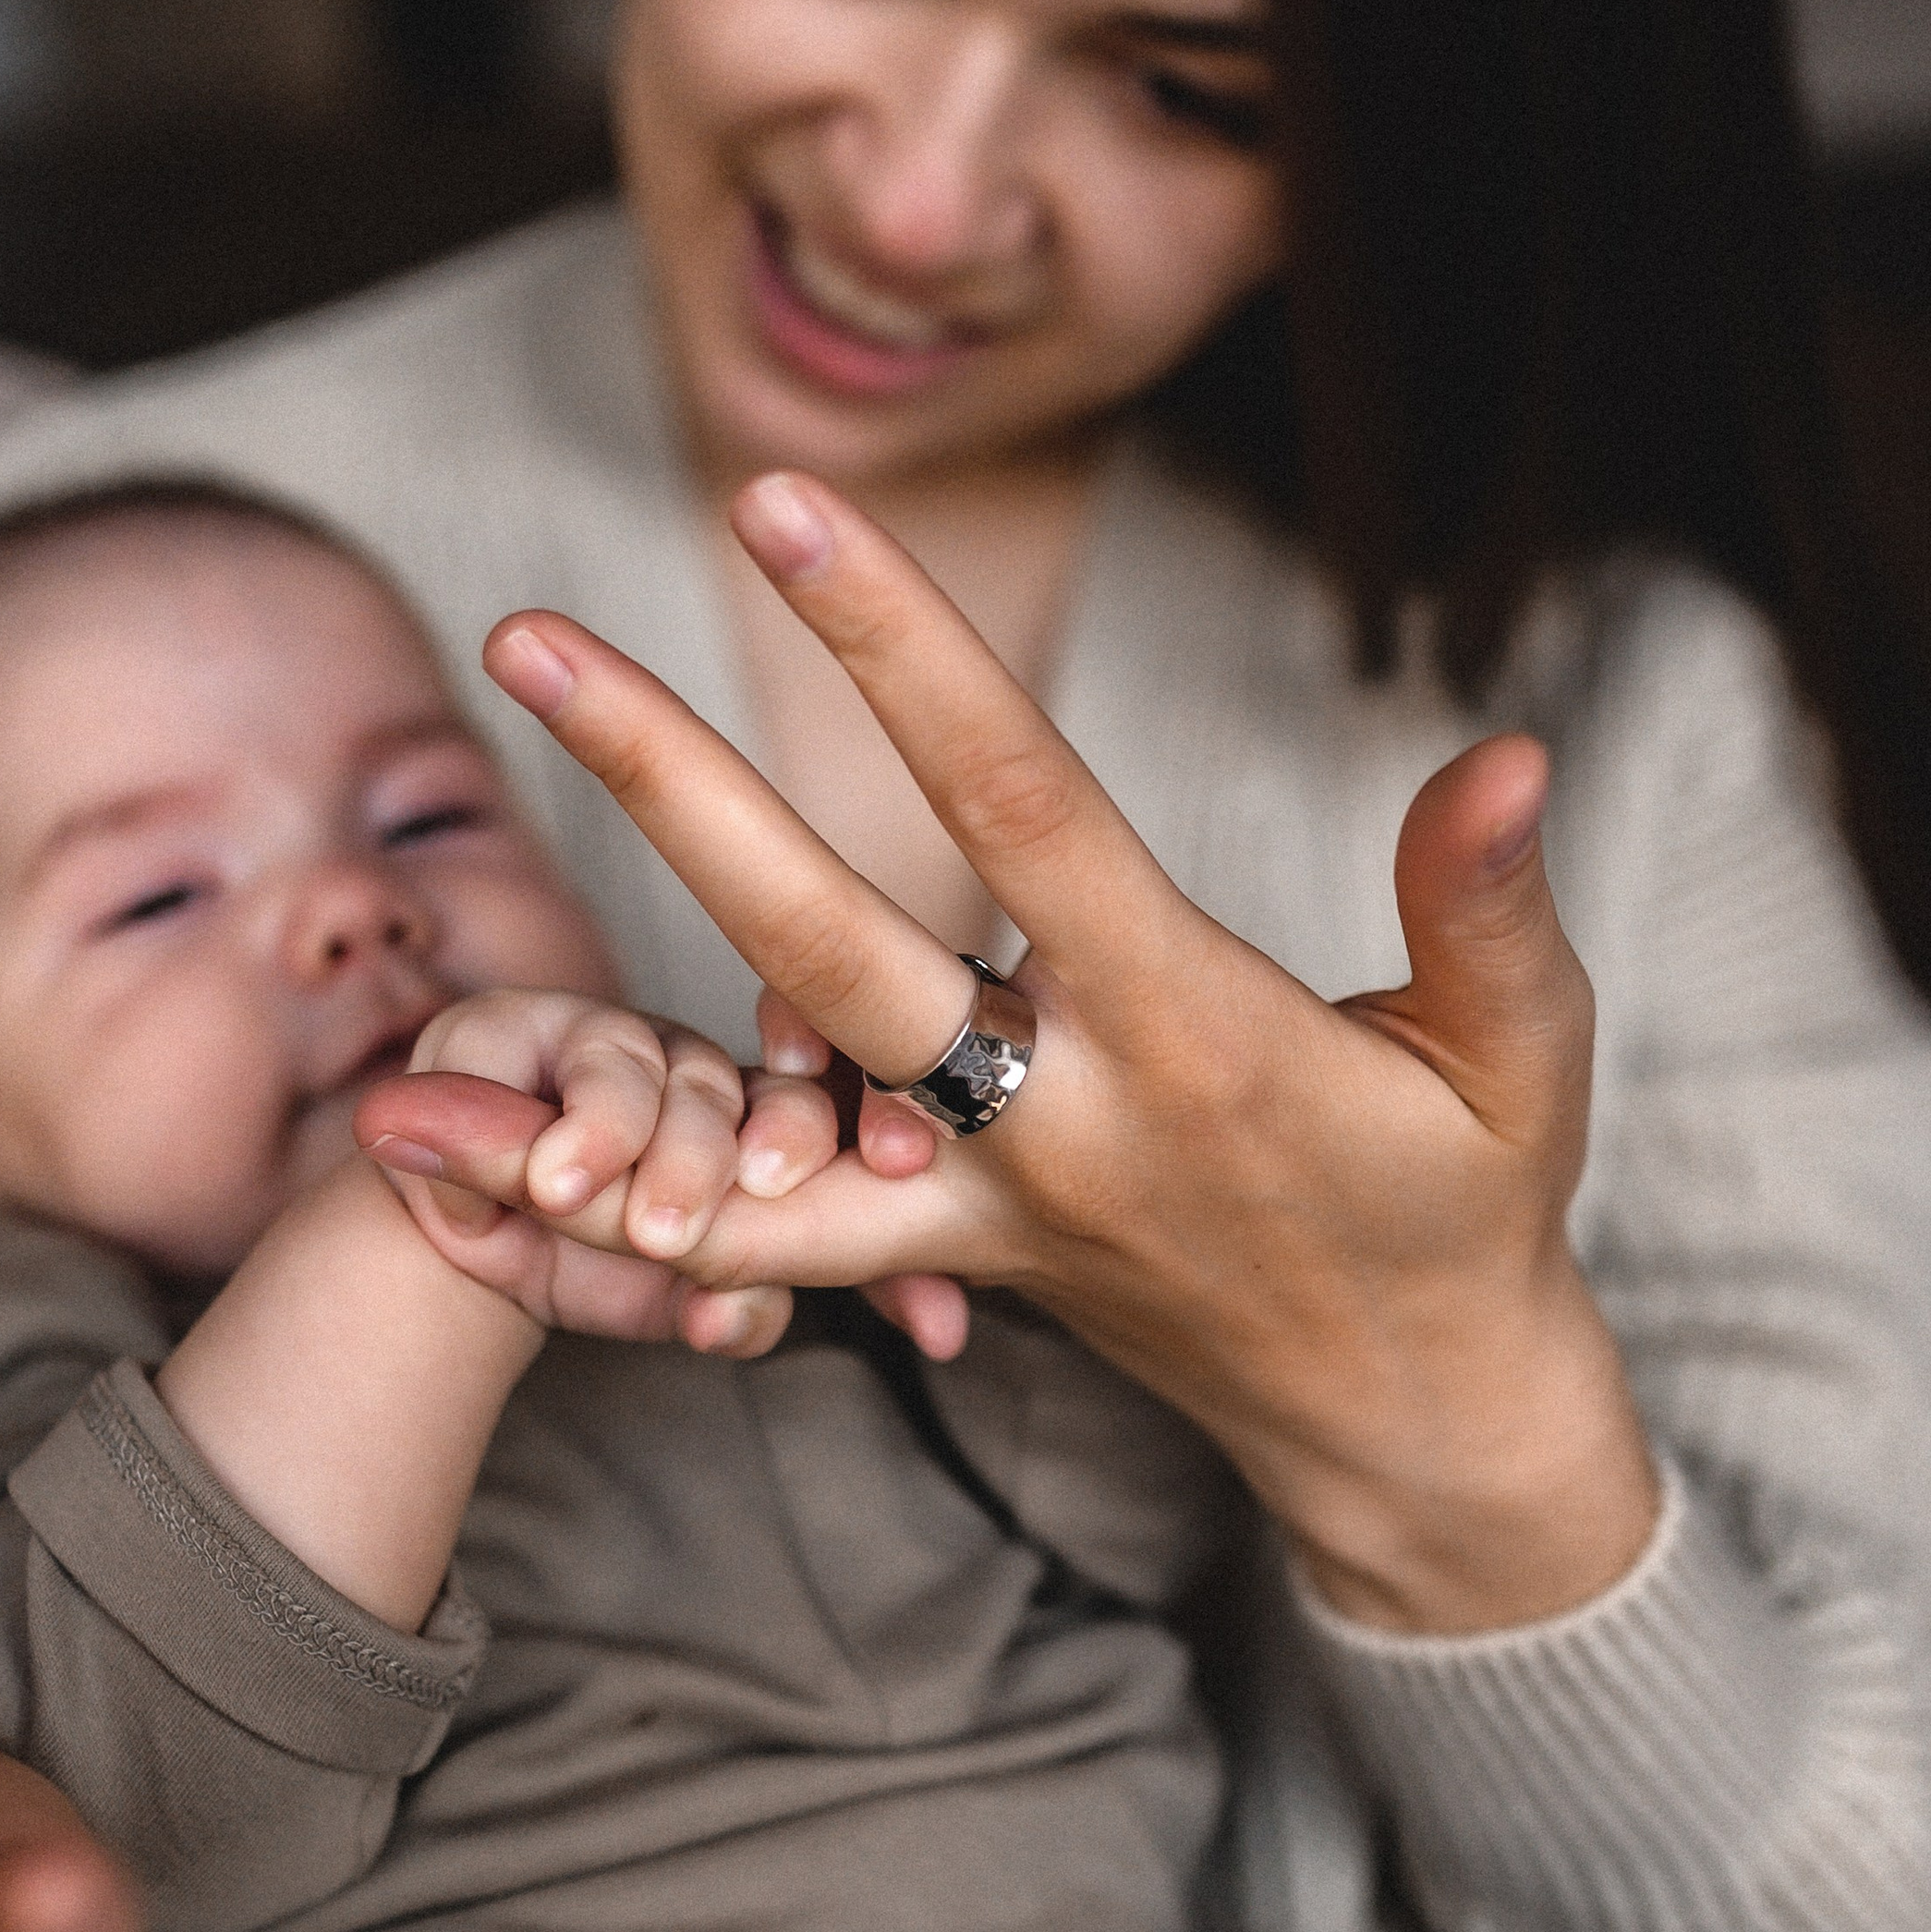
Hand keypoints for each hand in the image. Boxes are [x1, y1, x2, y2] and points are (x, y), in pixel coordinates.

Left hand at [460, 470, 1658, 1634]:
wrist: (1403, 1423)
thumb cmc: (1466, 1212)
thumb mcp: (1522, 1061)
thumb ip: (1487, 909)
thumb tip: (1501, 753)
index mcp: (1191, 1034)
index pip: (1021, 808)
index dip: (903, 655)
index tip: (789, 508)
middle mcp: (1059, 1120)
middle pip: (826, 939)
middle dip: (671, 783)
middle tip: (526, 639)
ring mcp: (985, 1205)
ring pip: (757, 1128)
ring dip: (590, 1063)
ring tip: (409, 1022)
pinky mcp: (950, 1258)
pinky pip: (765, 1241)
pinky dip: (621, 1220)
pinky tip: (479, 1173)